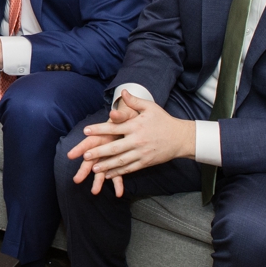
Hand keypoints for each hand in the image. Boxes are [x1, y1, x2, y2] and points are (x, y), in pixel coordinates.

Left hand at [65, 91, 194, 191]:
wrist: (180, 138)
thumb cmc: (163, 120)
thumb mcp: (150, 107)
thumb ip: (134, 101)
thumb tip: (122, 92)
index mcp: (136, 126)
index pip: (114, 127)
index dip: (99, 129)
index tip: (86, 131)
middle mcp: (137, 140)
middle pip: (115, 147)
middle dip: (99, 152)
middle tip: (85, 155)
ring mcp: (141, 153)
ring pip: (121, 161)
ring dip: (106, 165)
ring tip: (94, 168)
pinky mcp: (146, 162)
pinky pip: (130, 169)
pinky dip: (118, 172)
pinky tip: (108, 175)